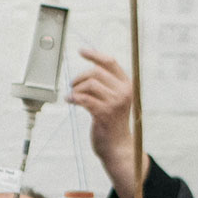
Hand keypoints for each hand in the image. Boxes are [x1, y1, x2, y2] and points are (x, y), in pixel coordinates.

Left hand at [64, 47, 147, 197]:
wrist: (117, 146)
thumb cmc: (112, 122)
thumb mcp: (115, 100)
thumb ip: (107, 85)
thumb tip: (89, 69)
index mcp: (127, 85)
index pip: (110, 62)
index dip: (94, 54)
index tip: (81, 51)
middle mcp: (123, 92)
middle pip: (96, 72)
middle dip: (80, 77)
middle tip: (73, 85)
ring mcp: (115, 103)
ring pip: (89, 84)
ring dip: (76, 89)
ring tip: (72, 96)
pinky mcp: (104, 113)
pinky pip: (84, 98)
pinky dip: (73, 98)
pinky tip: (70, 101)